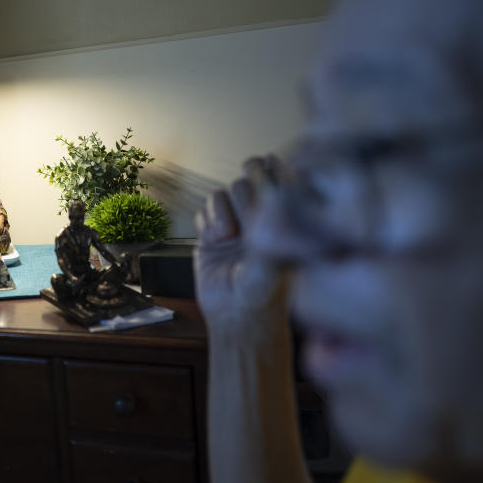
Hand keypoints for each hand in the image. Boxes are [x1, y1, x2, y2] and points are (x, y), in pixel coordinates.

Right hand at [194, 155, 289, 341]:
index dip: (271, 167)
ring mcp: (233, 223)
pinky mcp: (211, 233)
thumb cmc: (263, 294)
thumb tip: (270, 197)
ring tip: (227, 237)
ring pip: (222, 193)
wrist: (235, 317)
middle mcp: (257, 217)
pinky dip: (206, 222)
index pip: (278, 177)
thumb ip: (268, 231)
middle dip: (244, 196)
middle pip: (246, 180)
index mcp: (280, 218)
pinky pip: (203, 211)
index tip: (268, 165)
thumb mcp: (272, 262)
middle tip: (245, 219)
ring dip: (222, 212)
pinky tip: (215, 241)